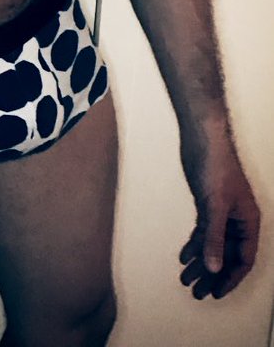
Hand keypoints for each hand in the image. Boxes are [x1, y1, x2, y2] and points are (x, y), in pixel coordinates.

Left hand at [179, 132, 258, 298]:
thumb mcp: (215, 205)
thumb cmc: (215, 165)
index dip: (230, 278)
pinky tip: (184, 256)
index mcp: (248, 221)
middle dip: (212, 274)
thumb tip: (213, 268)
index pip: (243, 259)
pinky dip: (194, 244)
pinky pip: (204, 232)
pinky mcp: (208, 204)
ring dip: (200, 261)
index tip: (216, 293)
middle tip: (196, 292)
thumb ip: (214, 238)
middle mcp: (238, 219)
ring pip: (213, 244)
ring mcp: (223, 212)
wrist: (202, 137)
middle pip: (226, 255)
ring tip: (185, 278)